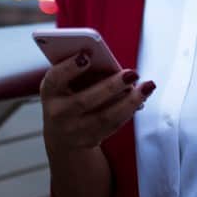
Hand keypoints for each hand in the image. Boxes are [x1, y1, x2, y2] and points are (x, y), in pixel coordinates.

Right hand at [39, 51, 156, 152]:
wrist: (61, 135)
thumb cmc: (67, 96)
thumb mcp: (65, 83)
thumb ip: (80, 71)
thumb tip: (108, 63)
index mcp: (49, 92)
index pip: (55, 79)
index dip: (69, 68)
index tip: (86, 56)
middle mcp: (57, 114)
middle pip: (84, 100)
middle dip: (110, 86)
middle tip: (132, 73)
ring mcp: (74, 130)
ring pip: (104, 117)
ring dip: (129, 102)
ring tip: (147, 86)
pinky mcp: (90, 140)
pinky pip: (113, 126)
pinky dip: (129, 111)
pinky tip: (141, 98)